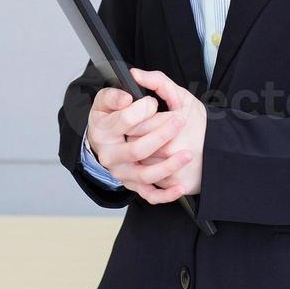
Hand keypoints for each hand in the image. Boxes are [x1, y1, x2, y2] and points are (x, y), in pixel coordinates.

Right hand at [86, 72, 193, 205]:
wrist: (104, 140)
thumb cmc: (109, 116)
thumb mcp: (106, 100)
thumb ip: (115, 94)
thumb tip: (127, 96)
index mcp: (102, 132)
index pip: (124, 122)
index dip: (141, 110)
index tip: (153, 102)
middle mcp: (110, 156)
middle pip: (137, 150)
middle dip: (161, 135)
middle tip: (180, 121)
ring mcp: (122, 172)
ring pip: (145, 175)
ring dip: (169, 166)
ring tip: (187, 154)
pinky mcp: (133, 184)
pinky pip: (149, 194)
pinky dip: (165, 194)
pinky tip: (181, 187)